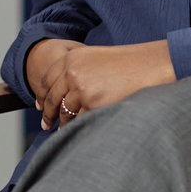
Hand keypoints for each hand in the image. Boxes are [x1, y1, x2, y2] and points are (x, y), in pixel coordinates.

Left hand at [36, 40, 175, 130]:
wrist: (151, 66)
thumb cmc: (129, 64)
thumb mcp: (96, 58)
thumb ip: (78, 70)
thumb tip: (64, 90)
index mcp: (71, 59)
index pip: (48, 79)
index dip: (42, 94)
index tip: (39, 105)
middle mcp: (72, 73)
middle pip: (51, 97)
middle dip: (47, 112)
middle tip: (45, 123)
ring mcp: (81, 89)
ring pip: (63, 111)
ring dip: (61, 123)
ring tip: (59, 131)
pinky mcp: (92, 104)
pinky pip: (79, 120)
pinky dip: (76, 127)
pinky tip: (75, 133)